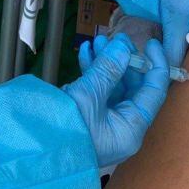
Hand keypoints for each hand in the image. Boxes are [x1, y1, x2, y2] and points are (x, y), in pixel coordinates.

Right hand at [63, 34, 168, 167]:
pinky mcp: (87, 118)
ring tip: (96, 41)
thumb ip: (108, 69)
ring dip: (106, 62)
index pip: (154, 93)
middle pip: (132, 87)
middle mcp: (121, 127)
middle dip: (123, 60)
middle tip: (114, 38)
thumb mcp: (88, 96)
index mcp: (131, 129)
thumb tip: (124, 47)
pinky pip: (96, 91)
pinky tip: (85, 52)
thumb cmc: (65, 129)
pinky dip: (92, 71)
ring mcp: (104, 123)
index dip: (155, 65)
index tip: (149, 43)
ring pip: (113, 86)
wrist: (32, 150)